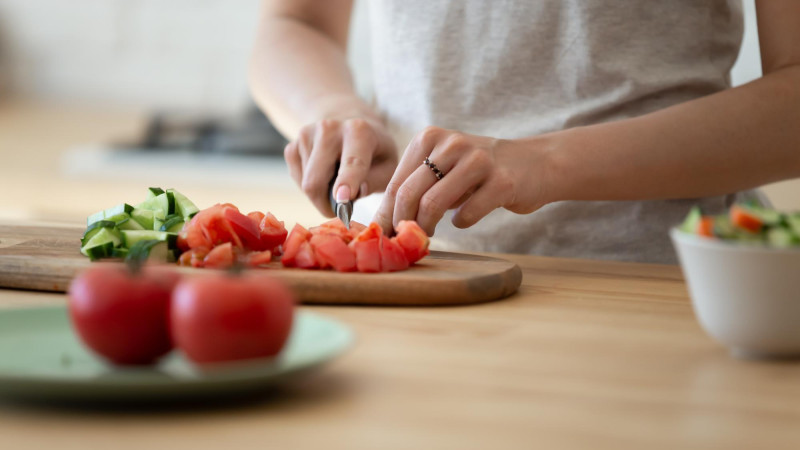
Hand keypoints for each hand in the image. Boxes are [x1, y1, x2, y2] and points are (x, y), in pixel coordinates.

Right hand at [284, 117, 397, 215]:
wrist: (350, 127)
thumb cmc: (374, 153)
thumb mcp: (387, 166)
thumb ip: (375, 181)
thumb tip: (354, 194)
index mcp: (359, 131)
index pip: (352, 161)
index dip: (347, 181)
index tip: (343, 198)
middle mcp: (329, 128)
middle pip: (316, 180)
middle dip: (325, 204)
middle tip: (341, 209)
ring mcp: (306, 135)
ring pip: (305, 183)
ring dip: (320, 193)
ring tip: (336, 182)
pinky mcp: (292, 145)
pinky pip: (296, 179)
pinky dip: (309, 185)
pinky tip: (324, 175)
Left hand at [373, 126, 549, 235]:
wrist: (533, 163)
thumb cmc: (478, 172)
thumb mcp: (444, 168)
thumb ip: (416, 187)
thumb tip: (383, 224)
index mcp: (430, 137)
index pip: (396, 182)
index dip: (386, 214)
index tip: (382, 236)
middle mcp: (452, 144)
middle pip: (409, 194)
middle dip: (402, 224)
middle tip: (405, 240)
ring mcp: (478, 160)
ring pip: (433, 204)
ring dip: (427, 227)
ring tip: (429, 234)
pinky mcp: (501, 181)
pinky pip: (467, 214)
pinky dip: (460, 223)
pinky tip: (463, 220)